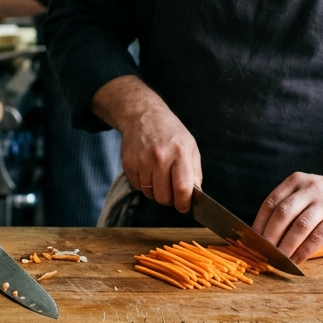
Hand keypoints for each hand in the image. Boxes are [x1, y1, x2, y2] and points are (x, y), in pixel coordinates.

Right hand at [92, 76, 201, 212]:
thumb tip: (194, 197)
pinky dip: (144, 185)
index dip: (184, 203)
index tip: (184, 207)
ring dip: (156, 192)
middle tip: (172, 191)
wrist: (143, 116)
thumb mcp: (190, 146)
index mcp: (180, 152)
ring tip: (160, 176)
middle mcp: (160, 157)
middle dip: (170, 200)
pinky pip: (138, 187)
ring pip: (150, 194)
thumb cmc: (171, 133)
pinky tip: (148, 171)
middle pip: (164, 196)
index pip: (182, 188)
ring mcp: (142, 160)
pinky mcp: (128, 164)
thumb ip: (194, 173)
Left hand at [252, 172, 322, 264]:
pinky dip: (304, 251)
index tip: (251, 240)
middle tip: (263, 252)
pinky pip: (317, 238)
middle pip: (283, 214)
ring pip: (300, 227)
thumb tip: (262, 236)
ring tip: (278, 260)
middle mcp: (310, 189)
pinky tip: (296, 261)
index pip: (271, 203)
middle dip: (270, 236)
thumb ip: (287, 207)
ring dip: (286, 246)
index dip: (259, 223)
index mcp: (296, 181)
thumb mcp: (304, 191)